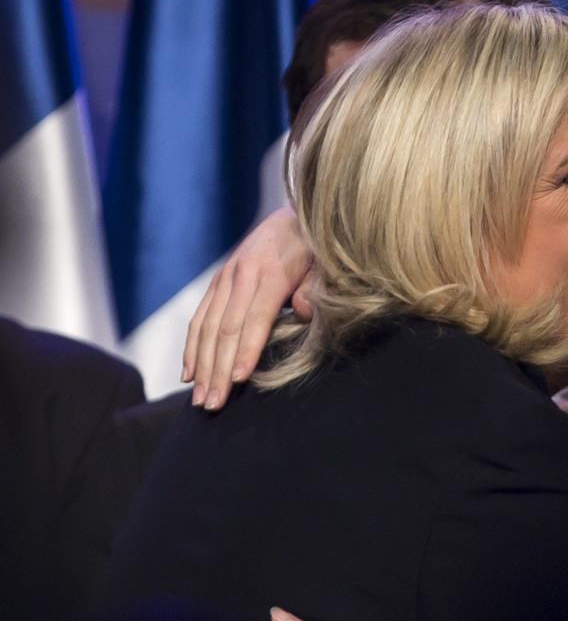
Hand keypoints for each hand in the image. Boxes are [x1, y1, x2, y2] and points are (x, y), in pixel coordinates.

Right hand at [183, 207, 315, 409]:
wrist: (295, 217)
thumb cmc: (318, 249)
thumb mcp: (325, 264)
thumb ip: (315, 288)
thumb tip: (300, 312)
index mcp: (270, 273)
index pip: (254, 320)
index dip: (245, 351)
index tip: (238, 380)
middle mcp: (241, 275)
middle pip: (225, 330)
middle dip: (217, 370)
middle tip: (213, 404)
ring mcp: (226, 278)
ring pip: (207, 327)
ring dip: (201, 365)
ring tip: (199, 397)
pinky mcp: (218, 281)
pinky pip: (200, 317)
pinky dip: (192, 347)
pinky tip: (189, 373)